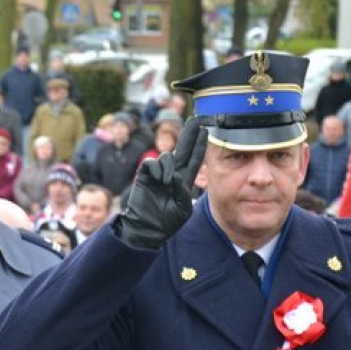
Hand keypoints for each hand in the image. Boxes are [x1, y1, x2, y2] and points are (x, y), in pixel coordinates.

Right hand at [119, 116, 206, 249]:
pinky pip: (152, 163)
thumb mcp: (182, 210)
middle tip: (196, 120)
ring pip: (167, 156)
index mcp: (183, 181)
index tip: (205, 131)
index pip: (194, 159)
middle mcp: (172, 174)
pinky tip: (159, 179)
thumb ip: (183, 192)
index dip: (199, 145)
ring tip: (167, 182)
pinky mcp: (145, 176)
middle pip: (182, 149)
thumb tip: (176, 176)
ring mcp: (158, 174)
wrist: (146, 229)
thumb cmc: (166, 223)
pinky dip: (157, 168)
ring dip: (169, 165)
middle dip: (189, 135)